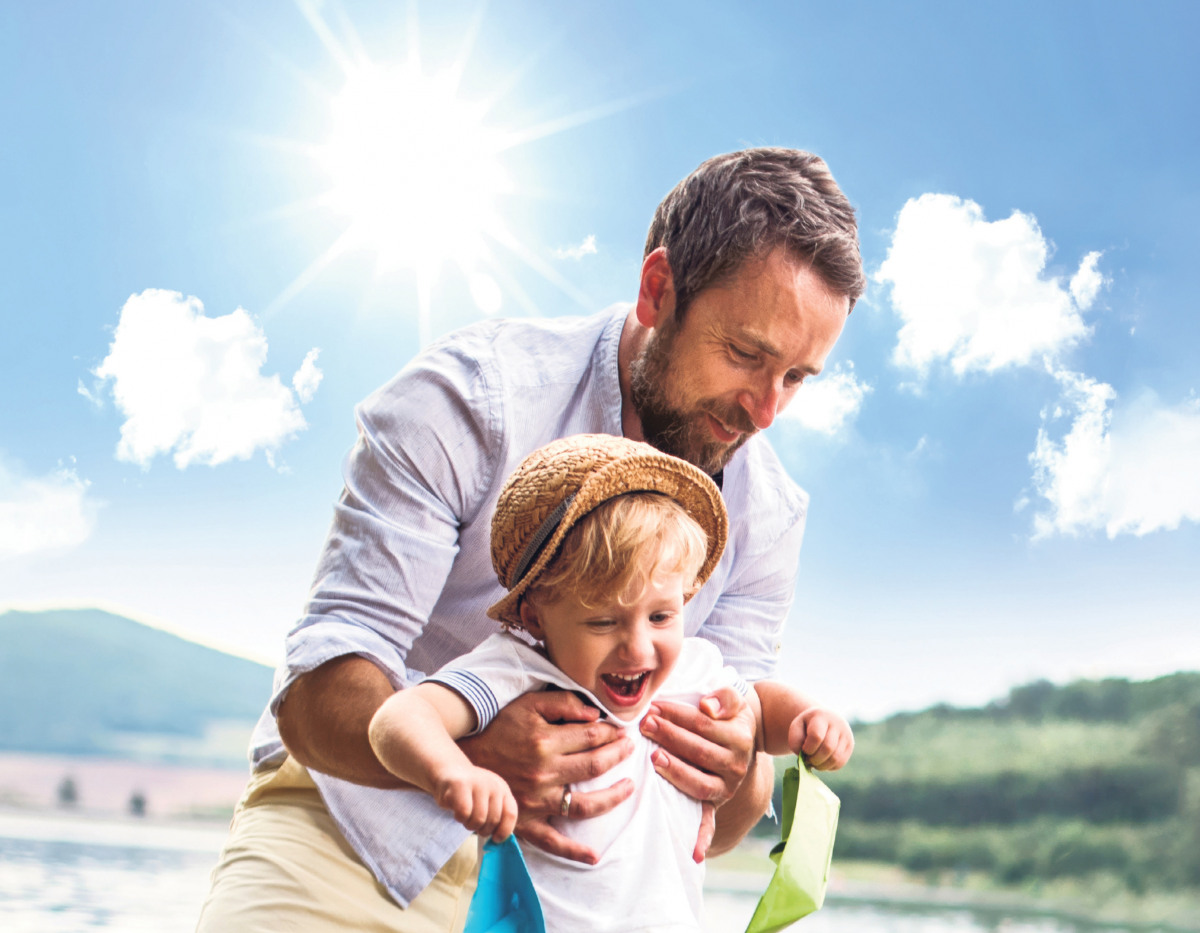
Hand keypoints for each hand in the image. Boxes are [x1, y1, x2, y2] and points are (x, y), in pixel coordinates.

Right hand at [434, 765, 517, 842]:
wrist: (449, 771)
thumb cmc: (470, 793)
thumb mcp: (487, 799)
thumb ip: (495, 816)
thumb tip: (498, 841)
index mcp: (502, 789)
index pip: (510, 813)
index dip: (504, 830)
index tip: (496, 839)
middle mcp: (493, 784)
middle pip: (493, 820)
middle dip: (482, 829)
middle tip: (474, 825)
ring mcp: (477, 783)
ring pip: (478, 819)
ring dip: (469, 824)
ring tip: (465, 816)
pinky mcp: (460, 785)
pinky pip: (464, 813)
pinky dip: (459, 818)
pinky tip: (456, 810)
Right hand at [459, 690, 633, 862]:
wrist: (466, 761)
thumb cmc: (500, 730)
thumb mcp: (527, 705)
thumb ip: (562, 703)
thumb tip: (594, 714)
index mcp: (544, 742)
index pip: (591, 738)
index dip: (611, 733)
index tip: (620, 731)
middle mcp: (544, 773)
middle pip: (594, 767)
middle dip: (617, 756)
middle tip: (629, 748)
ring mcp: (537, 801)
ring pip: (585, 805)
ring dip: (612, 797)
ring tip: (629, 787)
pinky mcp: (527, 822)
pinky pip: (553, 841)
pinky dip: (574, 851)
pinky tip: (594, 855)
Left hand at [641, 687, 757, 861]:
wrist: (745, 735)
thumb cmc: (730, 714)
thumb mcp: (734, 699)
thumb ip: (724, 697)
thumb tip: (707, 706)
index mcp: (738, 739)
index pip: (701, 725)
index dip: (676, 715)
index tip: (654, 707)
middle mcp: (735, 766)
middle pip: (697, 752)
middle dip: (668, 736)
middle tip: (645, 725)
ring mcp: (726, 788)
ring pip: (698, 783)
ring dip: (674, 772)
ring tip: (652, 757)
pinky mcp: (716, 802)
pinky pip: (709, 821)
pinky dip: (701, 836)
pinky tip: (692, 850)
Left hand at [788, 707, 853, 769]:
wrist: (822, 720)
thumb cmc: (806, 726)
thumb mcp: (796, 728)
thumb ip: (795, 741)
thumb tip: (803, 756)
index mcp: (821, 716)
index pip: (816, 736)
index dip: (808, 749)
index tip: (803, 750)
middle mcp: (837, 724)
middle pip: (828, 748)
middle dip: (815, 759)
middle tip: (808, 761)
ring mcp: (846, 734)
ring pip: (836, 758)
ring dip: (822, 765)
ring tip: (814, 763)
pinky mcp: (850, 745)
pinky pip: (840, 762)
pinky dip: (829, 767)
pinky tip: (822, 762)